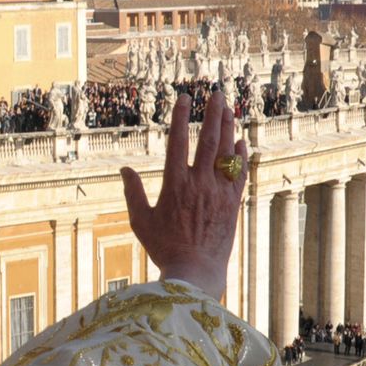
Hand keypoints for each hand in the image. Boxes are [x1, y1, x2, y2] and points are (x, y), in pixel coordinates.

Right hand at [121, 90, 247, 299]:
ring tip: (228, 108)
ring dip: (228, 127)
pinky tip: (240, 141)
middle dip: (212, 114)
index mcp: (174, 185)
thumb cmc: (164, 248)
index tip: (183, 98)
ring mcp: (219, 193)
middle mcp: (199, 184)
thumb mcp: (141, 222)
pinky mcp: (233, 204)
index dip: (180, 117)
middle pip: (208, 140)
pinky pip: (239, 173)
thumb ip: (133, 193)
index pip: (178, 141)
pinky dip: (240, 155)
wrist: (196, 272)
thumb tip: (125, 170)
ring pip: (226, 153)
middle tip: (215, 93)